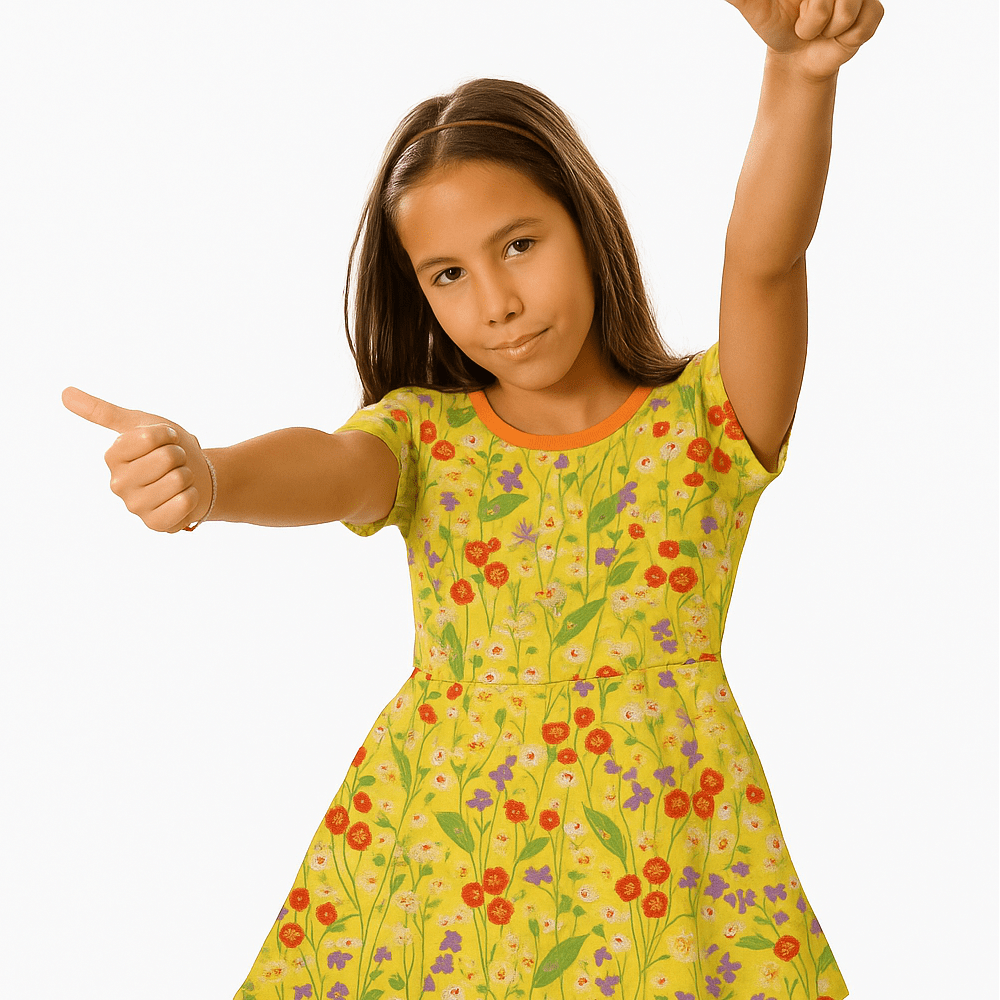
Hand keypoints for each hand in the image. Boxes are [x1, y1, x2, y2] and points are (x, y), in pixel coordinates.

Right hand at [62, 386, 212, 533]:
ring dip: (187, 476)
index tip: (165, 439)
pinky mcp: (156, 524)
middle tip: (174, 462)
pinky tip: (183, 497)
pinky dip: (193, 496)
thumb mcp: (140, 423)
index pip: (150, 437)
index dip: (167, 434)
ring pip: (178, 480)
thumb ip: (103, 411)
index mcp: (113, 456)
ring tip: (178, 479)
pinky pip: (185, 502)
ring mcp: (136, 507)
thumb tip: (64, 392)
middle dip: (180, 455)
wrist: (197, 476)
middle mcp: (118, 483)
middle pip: (166, 458)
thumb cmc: (168, 447)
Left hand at [725, 0, 884, 81]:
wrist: (796, 58)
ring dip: (828, 28)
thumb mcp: (756, 8)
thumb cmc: (777, 27)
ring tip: (819, 29)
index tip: (803, 10)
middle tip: (804, 23)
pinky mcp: (874, 9)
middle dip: (814, 16)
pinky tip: (837, 36)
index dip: (813, 7)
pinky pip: (863, 24)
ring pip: (849, 7)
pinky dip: (846, 38)